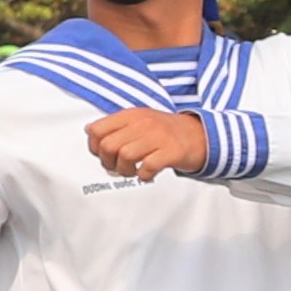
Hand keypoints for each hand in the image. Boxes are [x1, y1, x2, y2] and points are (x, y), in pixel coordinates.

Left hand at [83, 107, 217, 179]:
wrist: (200, 135)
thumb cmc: (166, 132)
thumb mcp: (139, 121)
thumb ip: (115, 125)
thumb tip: (90, 131)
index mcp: (132, 115)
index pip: (97, 130)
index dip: (95, 148)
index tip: (104, 155)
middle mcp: (143, 123)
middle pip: (109, 146)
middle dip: (109, 163)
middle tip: (118, 167)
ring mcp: (158, 136)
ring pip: (125, 156)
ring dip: (125, 171)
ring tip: (134, 171)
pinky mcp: (172, 151)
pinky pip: (148, 167)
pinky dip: (144, 175)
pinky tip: (147, 174)